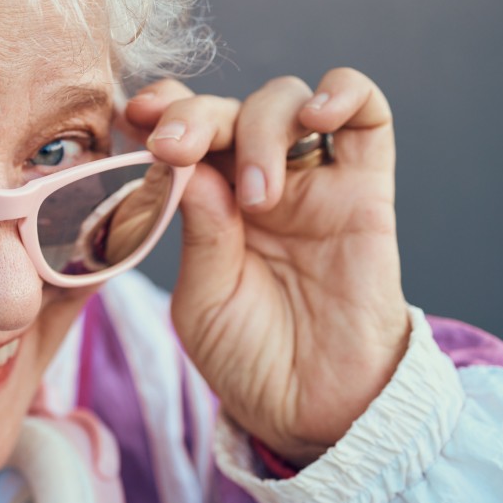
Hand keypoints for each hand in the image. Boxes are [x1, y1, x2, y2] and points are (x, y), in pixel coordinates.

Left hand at [125, 70, 409, 464]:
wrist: (316, 409)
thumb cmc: (249, 358)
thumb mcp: (202, 300)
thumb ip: (199, 232)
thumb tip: (190, 163)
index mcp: (207, 202)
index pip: (183, 131)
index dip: (160, 111)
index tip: (134, 118)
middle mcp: (255, 182)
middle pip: (226, 109)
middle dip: (195, 116)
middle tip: (175, 148)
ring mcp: (311, 182)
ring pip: (284, 101)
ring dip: (260, 126)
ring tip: (258, 197)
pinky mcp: (366, 190)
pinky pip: (368, 115)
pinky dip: (343, 92)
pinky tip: (318, 116)